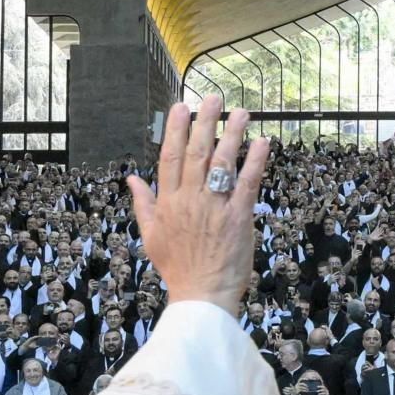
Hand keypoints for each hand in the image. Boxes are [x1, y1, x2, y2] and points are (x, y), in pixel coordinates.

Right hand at [127, 99, 268, 312]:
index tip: (181, 107)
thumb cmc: (177, 268)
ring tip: (242, 113)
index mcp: (168, 202)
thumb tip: (132, 179)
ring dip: (232, 135)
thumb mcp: (151, 236)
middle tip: (214, 98)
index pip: (169, 157)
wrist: (201, 296)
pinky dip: (255, 162)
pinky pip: (247, 184)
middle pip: (196, 153)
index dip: (175, 129)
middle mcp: (189, 200)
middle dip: (205, 123)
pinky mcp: (238, 218)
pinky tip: (263, 142)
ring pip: (222, 163)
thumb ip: (143, 204)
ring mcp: (214, 208)